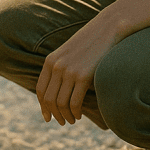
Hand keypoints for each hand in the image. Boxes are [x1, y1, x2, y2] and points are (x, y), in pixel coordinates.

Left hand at [35, 11, 121, 125]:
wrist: (108, 28)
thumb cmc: (92, 41)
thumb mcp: (71, 52)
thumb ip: (62, 66)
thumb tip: (60, 86)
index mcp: (51, 60)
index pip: (40, 90)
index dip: (43, 106)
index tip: (47, 117)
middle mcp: (56, 66)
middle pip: (48, 99)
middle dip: (54, 114)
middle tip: (62, 122)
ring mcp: (69, 71)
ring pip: (60, 103)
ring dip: (65, 116)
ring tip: (72, 120)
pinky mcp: (83, 76)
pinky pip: (74, 102)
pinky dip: (75, 112)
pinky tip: (79, 114)